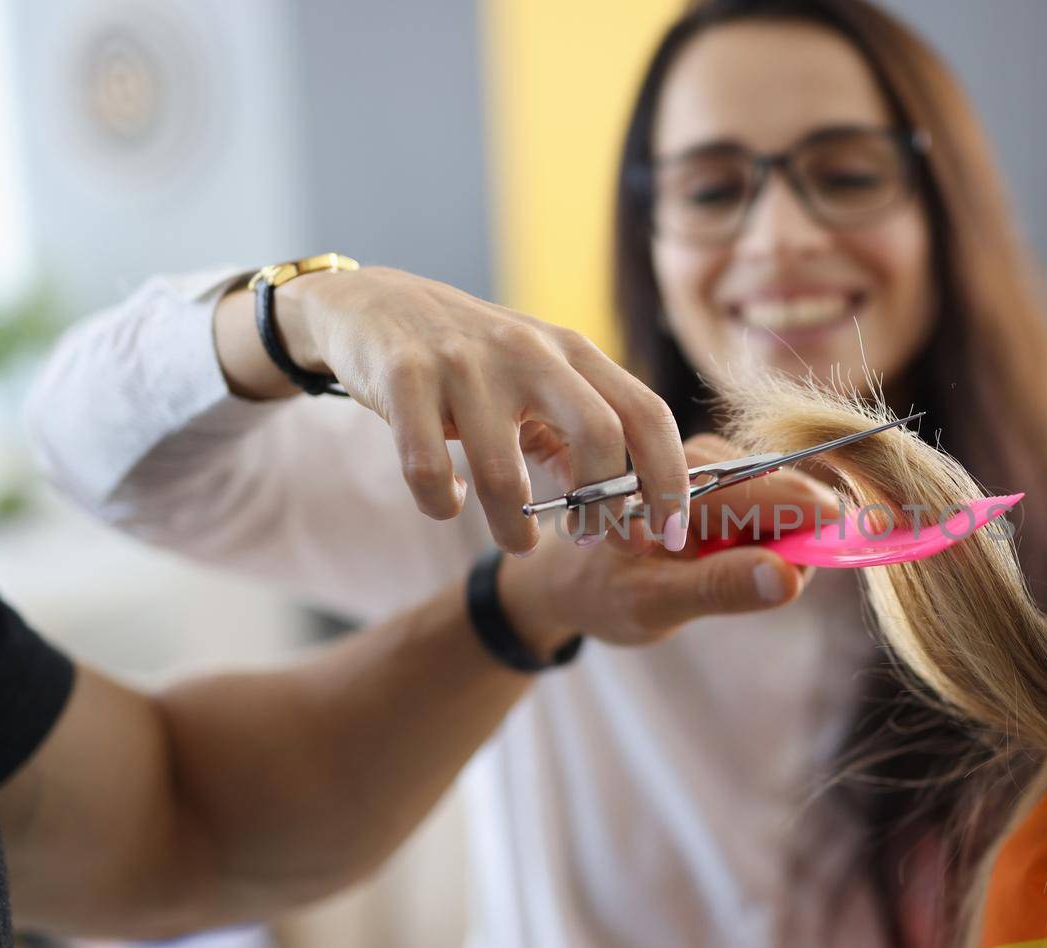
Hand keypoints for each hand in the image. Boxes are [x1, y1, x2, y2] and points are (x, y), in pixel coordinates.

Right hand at [215, 267, 688, 554]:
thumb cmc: (476, 361)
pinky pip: (429, 470)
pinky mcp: (404, 380)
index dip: (671, 480)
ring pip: (504, 475)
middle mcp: (529, 350)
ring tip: (516, 542)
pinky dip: (441, 503)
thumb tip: (628, 515)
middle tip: (589, 539)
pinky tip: (447, 500)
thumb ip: (583, 440)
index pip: (648, 414)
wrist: (374, 306)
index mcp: (573, 351)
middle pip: (599, 435)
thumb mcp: (540, 383)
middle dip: (604, 506)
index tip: (671, 534)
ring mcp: (465, 364)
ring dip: (514, 529)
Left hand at [497, 435, 839, 650]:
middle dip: (803, 541)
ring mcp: (712, 465)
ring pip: (784, 500)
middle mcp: (700, 459)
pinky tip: (737, 560)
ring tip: (744, 577)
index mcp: (681, 480)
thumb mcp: (654, 605)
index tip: (863, 549)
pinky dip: (769, 538)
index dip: (827, 528)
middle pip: (791, 493)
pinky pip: (769, 505)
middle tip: (783, 582)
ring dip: (783, 543)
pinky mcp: (719, 477)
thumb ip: (721, 590)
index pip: (784, 497)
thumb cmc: (599, 592)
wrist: (561, 576)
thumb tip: (792, 577)